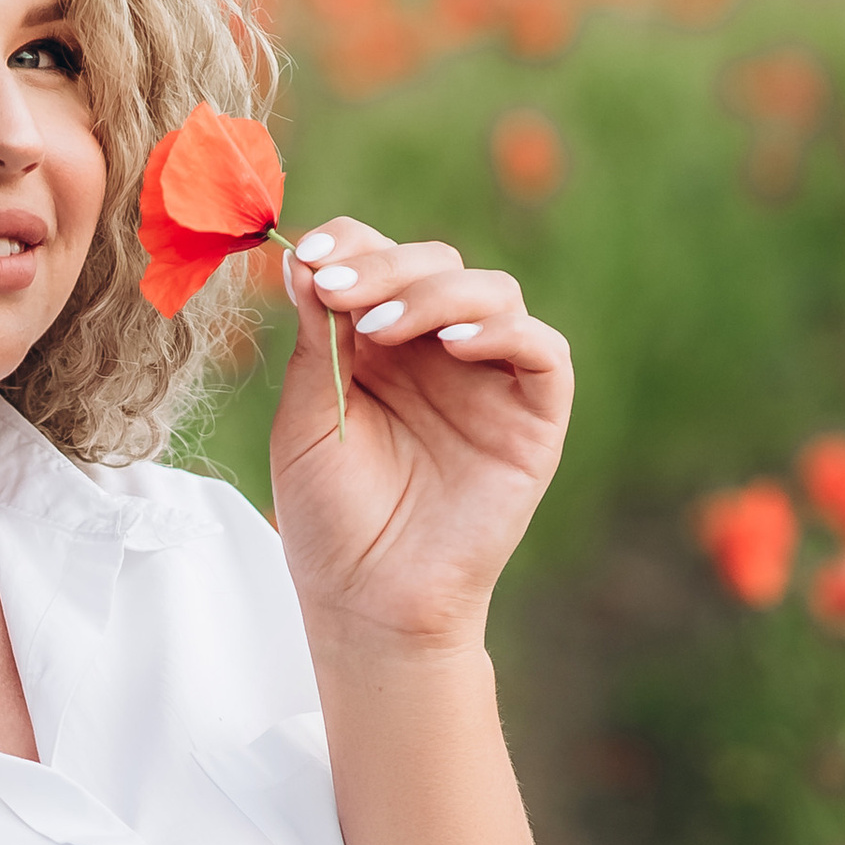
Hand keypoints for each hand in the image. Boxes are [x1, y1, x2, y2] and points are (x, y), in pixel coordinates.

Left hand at [268, 219, 573, 653]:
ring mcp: (489, 381)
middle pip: (435, 263)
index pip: (378, 260)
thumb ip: (315, 338)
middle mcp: (438, 351)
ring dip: (436, 293)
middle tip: (340, 292)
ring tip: (384, 327)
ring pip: (492, 291)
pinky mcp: (534, 419)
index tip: (310, 256)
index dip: (350, 243)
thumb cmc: (330, 518)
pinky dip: (505, 332)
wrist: (367, 602)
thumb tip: (301, 255)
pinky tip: (456, 344)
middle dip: (385, 267)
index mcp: (378, 343)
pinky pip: (543, 352)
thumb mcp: (307, 417)